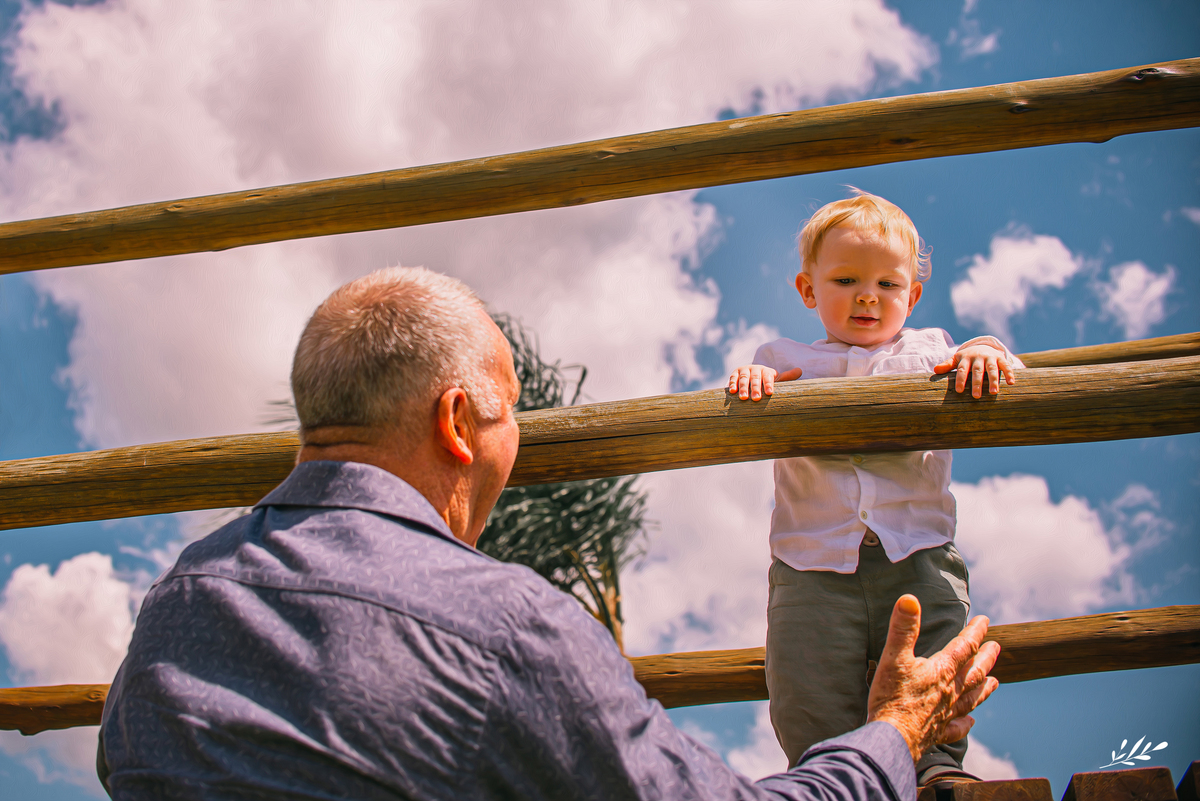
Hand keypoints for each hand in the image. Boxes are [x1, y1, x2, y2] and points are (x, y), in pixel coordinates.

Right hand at [727, 365, 801, 400]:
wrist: (752, 378)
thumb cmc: (766, 383)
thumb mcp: (776, 380)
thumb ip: (786, 377)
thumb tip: (800, 370)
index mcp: (766, 370)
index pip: (768, 376)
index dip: (768, 384)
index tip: (769, 393)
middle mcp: (755, 368)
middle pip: (755, 377)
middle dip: (755, 388)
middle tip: (756, 398)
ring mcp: (744, 370)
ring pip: (744, 378)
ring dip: (743, 388)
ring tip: (743, 398)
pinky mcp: (734, 374)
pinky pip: (733, 378)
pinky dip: (732, 384)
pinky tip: (732, 392)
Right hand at [866, 595, 999, 761]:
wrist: (892, 738)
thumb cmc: (892, 697)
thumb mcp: (894, 657)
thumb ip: (903, 628)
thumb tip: (910, 599)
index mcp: (942, 671)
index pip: (964, 647)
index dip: (975, 631)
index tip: (985, 620)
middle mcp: (950, 691)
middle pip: (975, 672)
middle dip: (986, 658)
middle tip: (997, 647)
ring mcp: (946, 713)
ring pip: (972, 699)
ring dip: (984, 689)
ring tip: (996, 682)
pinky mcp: (938, 732)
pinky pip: (957, 727)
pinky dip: (965, 724)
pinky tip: (971, 722)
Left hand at [933, 344, 1015, 398]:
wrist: (984, 346)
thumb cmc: (968, 358)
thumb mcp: (957, 359)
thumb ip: (947, 365)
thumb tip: (935, 370)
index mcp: (966, 358)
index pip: (962, 370)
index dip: (961, 380)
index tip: (960, 391)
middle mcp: (978, 357)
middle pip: (977, 370)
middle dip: (977, 383)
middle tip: (976, 396)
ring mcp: (990, 357)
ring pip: (992, 369)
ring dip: (993, 380)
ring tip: (993, 393)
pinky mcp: (1001, 358)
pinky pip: (1006, 366)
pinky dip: (1009, 373)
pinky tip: (1011, 383)